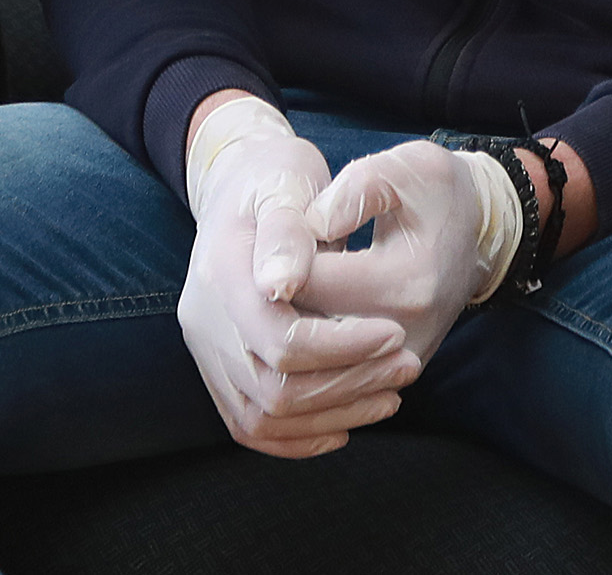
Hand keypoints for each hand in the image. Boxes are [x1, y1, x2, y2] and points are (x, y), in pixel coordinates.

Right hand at [178, 107, 413, 456]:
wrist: (241, 184)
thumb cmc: (276, 177)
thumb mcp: (287, 181)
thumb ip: (287, 231)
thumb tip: (282, 285)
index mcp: (221, 276)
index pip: (281, 342)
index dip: (344, 346)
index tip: (395, 334)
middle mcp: (204, 323)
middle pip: (274, 391)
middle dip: (348, 385)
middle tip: (407, 365)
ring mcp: (208, 351)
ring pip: (264, 417)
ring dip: (333, 413)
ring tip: (390, 392)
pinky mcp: (220, 370)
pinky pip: (251, 425)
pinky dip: (299, 435)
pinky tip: (347, 421)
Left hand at [300, 140, 516, 370]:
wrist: (478, 229)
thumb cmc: (434, 192)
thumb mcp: (404, 167)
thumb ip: (355, 190)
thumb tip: (313, 227)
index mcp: (406, 280)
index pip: (309, 282)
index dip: (280, 256)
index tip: (279, 231)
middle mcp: (404, 332)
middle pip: (305, 327)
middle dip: (279, 294)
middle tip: (277, 260)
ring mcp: (400, 360)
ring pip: (314, 358)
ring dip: (293, 321)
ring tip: (295, 281)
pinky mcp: (394, 372)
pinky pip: (335, 369)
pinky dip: (314, 344)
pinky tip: (311, 306)